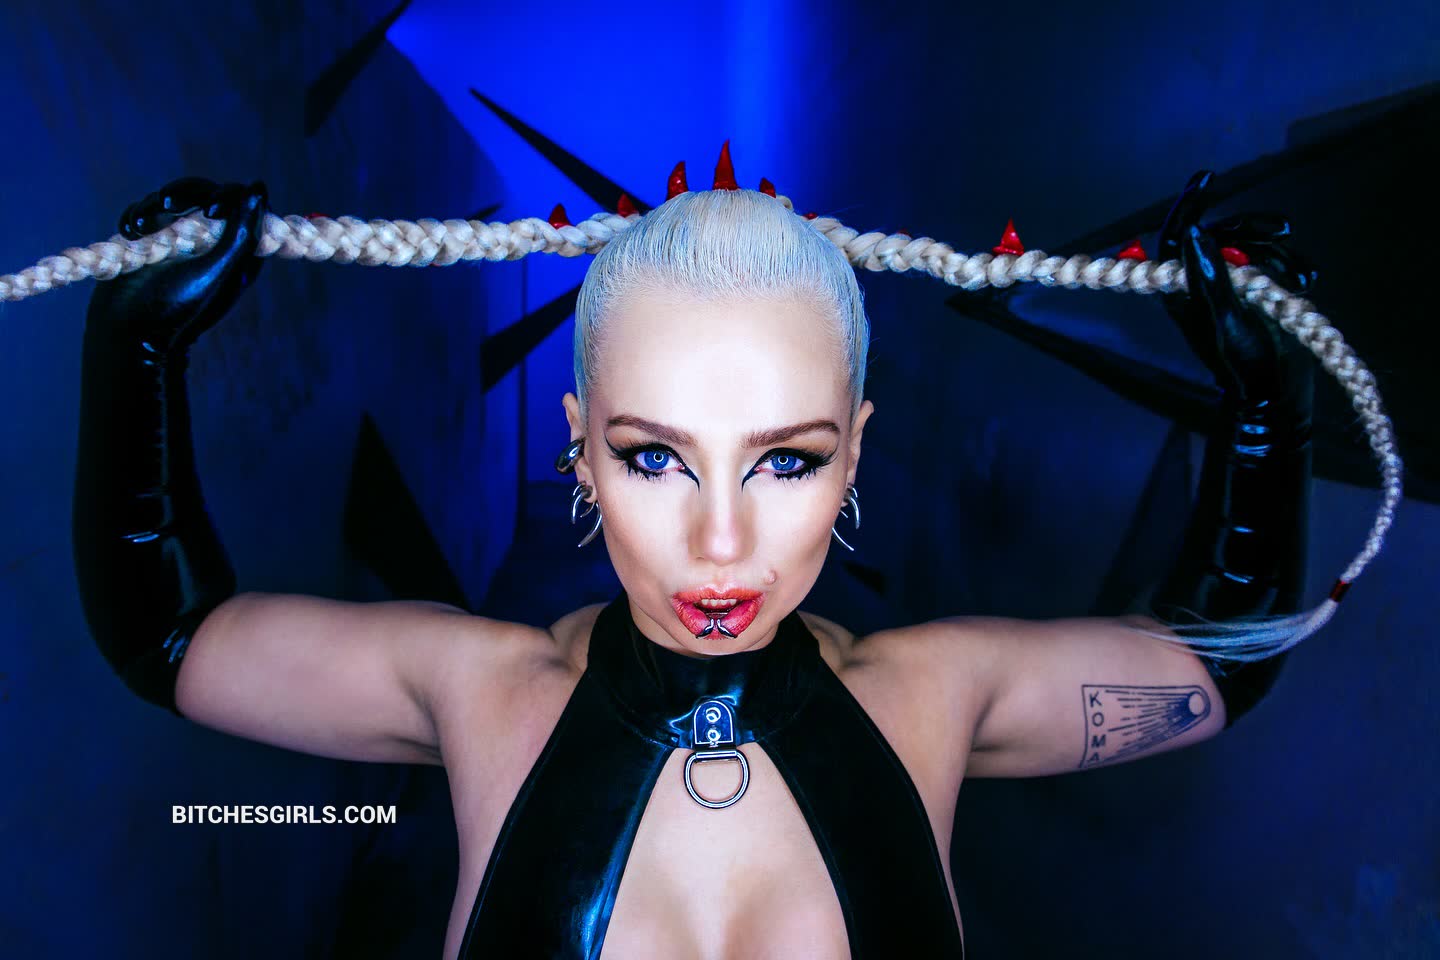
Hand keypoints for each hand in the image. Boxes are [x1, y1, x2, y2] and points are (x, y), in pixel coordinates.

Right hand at [87, 178, 268, 353]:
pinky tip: (131, 231)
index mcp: (237, 252)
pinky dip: (137, 216)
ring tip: (140, 227)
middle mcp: (209, 241)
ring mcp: (178, 238)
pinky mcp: (149, 239)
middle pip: (205, 193)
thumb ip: (242, 232)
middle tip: (168, 204)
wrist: (129, 332)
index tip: (212, 211)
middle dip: (186, 193)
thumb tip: (258, 188)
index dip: (230, 198)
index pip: (243, 205)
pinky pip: (145, 211)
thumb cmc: (179, 307)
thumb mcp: (217, 272)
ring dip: (155, 205)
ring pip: (172, 199)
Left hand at [1158, 170, 1315, 413]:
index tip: (1207, 178)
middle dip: (1253, 229)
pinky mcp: (1260, 289)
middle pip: (1224, 233)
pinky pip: (1275, 260)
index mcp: (1181, 287)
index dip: (1189, 205)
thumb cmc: (1239, 360)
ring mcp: (1233, 283)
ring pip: (1253, 245)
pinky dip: (1291, 266)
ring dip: (1279, 253)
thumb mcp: (1221, 318)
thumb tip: (1193, 233)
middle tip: (1282, 230)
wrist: (1275, 389)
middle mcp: (1204, 280)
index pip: (1178, 237)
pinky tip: (1303, 281)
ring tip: (1297, 278)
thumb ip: (1207, 277)